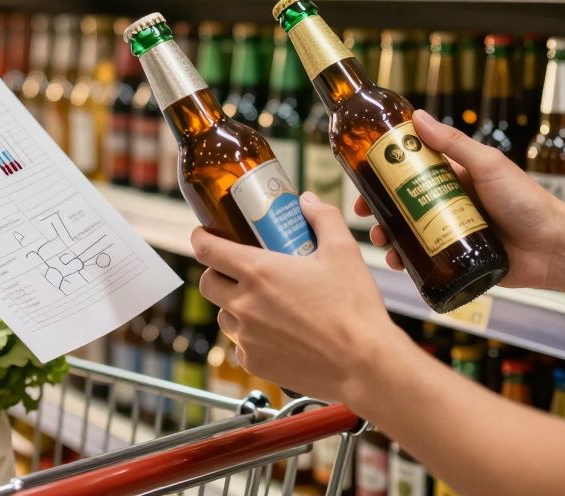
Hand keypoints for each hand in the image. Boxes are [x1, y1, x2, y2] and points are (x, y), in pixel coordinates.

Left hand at [192, 192, 407, 402]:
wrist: (364, 363)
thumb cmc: (354, 308)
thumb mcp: (343, 251)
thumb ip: (323, 218)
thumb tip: (307, 202)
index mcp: (258, 272)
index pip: (206, 249)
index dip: (201, 238)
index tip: (205, 235)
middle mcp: (244, 304)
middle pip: (207, 283)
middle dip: (217, 273)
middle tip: (239, 271)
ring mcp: (246, 337)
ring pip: (224, 316)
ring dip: (235, 307)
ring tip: (264, 305)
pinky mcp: (254, 363)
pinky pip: (241, 345)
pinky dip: (252, 337)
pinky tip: (278, 334)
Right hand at [354, 109, 564, 290]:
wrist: (554, 247)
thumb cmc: (527, 201)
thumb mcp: (488, 165)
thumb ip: (454, 143)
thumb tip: (418, 117)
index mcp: (456, 178)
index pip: (412, 171)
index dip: (386, 175)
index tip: (365, 179)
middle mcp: (451, 203)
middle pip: (405, 204)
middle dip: (381, 210)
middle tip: (366, 215)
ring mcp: (453, 232)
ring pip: (411, 234)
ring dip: (390, 237)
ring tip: (382, 242)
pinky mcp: (458, 259)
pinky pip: (427, 260)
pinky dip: (408, 261)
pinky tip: (398, 263)